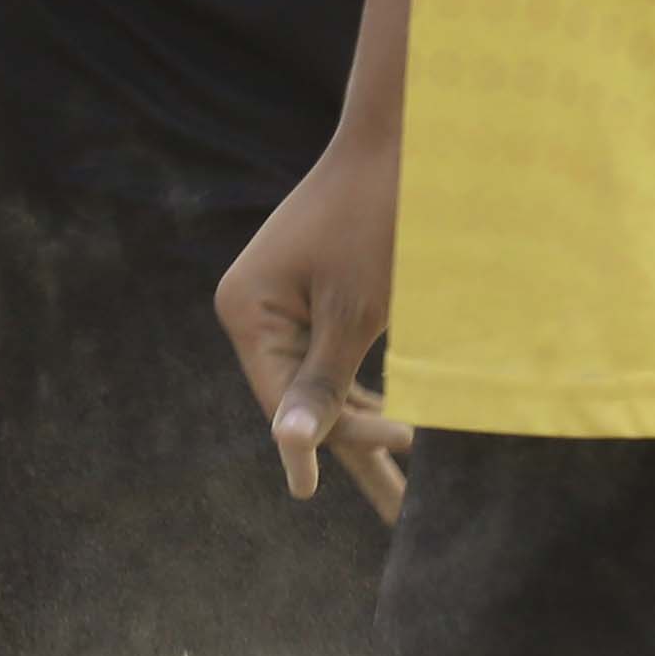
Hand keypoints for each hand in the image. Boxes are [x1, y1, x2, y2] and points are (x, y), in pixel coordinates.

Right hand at [215, 114, 411, 517]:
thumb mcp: (356, 310)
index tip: (407, 485)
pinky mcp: (310, 292)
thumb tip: (290, 450)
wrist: (402, 138)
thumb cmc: (381, 221)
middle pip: (303, 399)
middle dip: (358, 452)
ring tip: (409, 493)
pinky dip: (367, 390)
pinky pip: (333, 358)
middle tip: (406, 517)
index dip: (345, 442)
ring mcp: (279, 300)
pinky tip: (393, 424)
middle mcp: (252, 307)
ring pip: (324, 383)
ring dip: (367, 426)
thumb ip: (323, 382)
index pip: (288, 402)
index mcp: (245, 309)